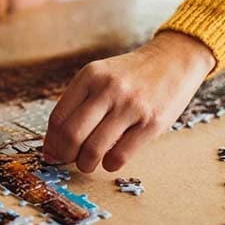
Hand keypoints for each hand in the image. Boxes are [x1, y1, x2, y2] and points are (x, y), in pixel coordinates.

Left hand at [42, 31, 215, 172]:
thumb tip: (53, 145)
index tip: (52, 153)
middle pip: (71, 135)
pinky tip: (110, 160)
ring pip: (93, 149)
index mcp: (89, 76)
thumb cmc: (131, 74)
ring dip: (85, 164)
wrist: (174, 59)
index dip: (51, 142)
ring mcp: (130, 106)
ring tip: (88, 163)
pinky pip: (120, 155)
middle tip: (69, 160)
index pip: (58, 118)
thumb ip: (78, 103)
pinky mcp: (151, 122)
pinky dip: (109, 164)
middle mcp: (108, 89)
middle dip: (65, 155)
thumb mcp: (99, 76)